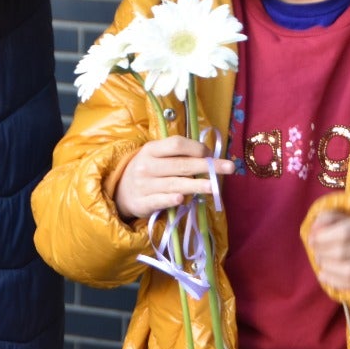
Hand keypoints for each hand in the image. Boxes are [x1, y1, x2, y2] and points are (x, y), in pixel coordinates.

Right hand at [115, 136, 235, 220]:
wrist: (120, 192)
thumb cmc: (149, 171)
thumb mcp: (157, 158)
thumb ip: (178, 156)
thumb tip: (210, 157)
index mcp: (151, 150)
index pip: (176, 145)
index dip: (196, 148)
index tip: (212, 154)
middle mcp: (147, 166)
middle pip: (181, 165)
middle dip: (207, 166)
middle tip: (229, 168)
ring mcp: (144, 185)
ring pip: (174, 184)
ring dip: (196, 186)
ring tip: (215, 187)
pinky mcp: (142, 203)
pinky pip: (159, 201)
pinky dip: (170, 200)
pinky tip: (182, 199)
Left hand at [307, 210, 349, 292]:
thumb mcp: (341, 216)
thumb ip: (326, 219)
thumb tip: (314, 230)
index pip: (344, 233)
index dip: (323, 238)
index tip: (311, 239)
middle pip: (343, 253)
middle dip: (322, 253)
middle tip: (315, 250)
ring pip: (348, 270)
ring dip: (327, 267)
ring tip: (320, 260)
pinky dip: (333, 281)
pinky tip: (322, 274)